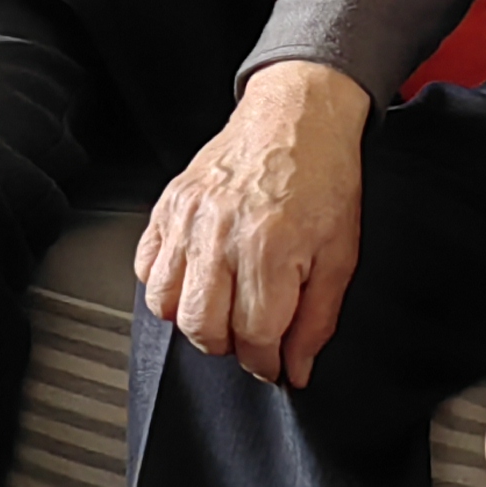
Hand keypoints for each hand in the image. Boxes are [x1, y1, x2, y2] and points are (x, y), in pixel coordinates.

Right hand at [135, 61, 369, 387]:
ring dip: (193, 319)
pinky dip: (165, 284)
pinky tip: (196, 277)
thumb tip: (297, 370)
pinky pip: (145, 265)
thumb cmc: (324, 178)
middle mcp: (222, 233)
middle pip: (202, 327)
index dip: (266, 361)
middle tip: (251, 334)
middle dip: (229, 346)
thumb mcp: (340, 254)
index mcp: (270, 247)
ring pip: (165, 303)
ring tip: (222, 307)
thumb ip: (318, 320)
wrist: (297, 116)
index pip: (253, 337)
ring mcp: (189, 217)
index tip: (274, 360)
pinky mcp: (169, 204)